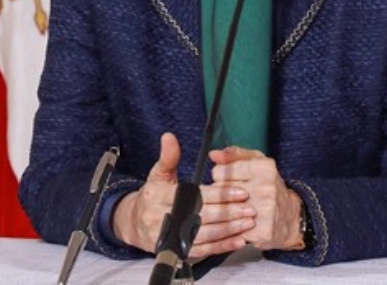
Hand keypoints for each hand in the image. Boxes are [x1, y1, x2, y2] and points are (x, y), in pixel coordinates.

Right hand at [113, 133, 255, 258]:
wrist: (135, 224)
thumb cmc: (152, 196)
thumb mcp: (157, 174)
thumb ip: (168, 157)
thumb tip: (169, 137)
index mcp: (160, 196)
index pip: (195, 195)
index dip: (219, 194)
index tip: (240, 191)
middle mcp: (164, 218)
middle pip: (202, 216)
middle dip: (229, 212)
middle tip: (250, 208)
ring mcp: (171, 236)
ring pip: (205, 235)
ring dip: (228, 230)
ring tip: (248, 223)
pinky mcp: (178, 250)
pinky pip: (204, 250)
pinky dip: (222, 246)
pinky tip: (238, 240)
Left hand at [209, 146, 304, 250]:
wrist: (290, 217)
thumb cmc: (269, 187)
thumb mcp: (256, 162)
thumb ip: (234, 154)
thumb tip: (213, 154)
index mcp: (264, 168)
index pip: (219, 172)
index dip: (221, 178)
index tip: (230, 182)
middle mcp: (266, 188)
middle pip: (219, 192)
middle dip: (221, 195)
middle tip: (233, 198)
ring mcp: (265, 211)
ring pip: (223, 212)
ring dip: (224, 212)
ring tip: (234, 210)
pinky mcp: (263, 231)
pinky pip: (232, 230)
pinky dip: (230, 229)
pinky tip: (239, 225)